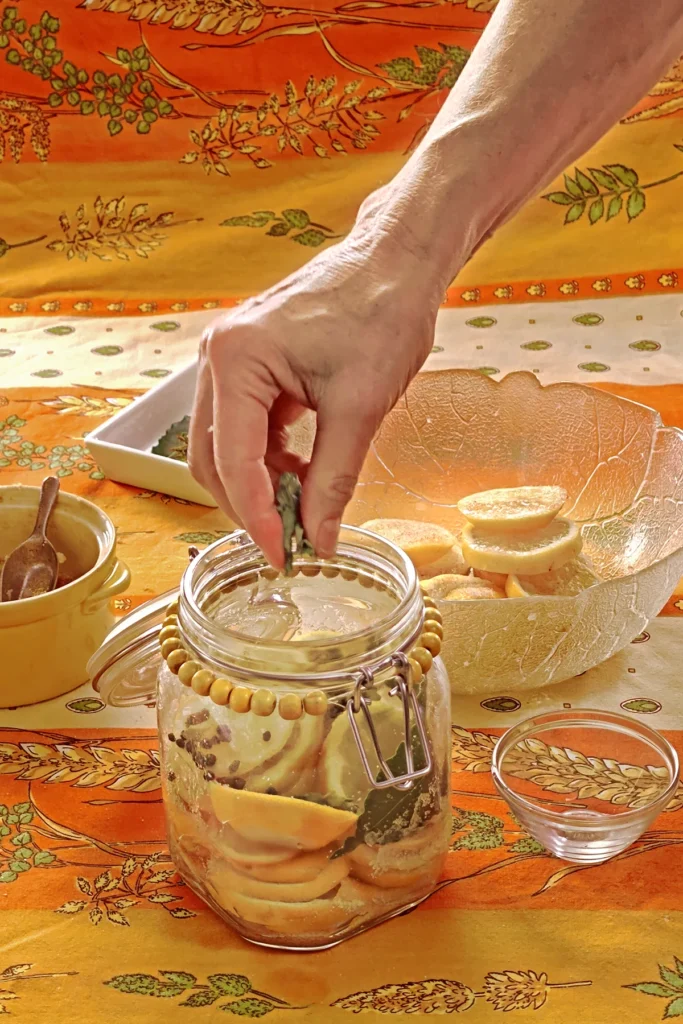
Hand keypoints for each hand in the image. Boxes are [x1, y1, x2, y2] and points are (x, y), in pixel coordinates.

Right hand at [188, 217, 443, 567]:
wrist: (397, 259)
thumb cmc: (382, 312)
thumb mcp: (361, 407)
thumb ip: (333, 481)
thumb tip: (320, 539)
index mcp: (237, 359)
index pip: (232, 459)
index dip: (255, 517)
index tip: (280, 556)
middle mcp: (218, 357)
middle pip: (211, 457)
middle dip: (248, 505)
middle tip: (289, 542)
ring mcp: (229, 359)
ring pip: (224, 447)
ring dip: (258, 485)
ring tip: (304, 507)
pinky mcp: (249, 365)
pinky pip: (244, 427)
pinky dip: (267, 460)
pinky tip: (302, 474)